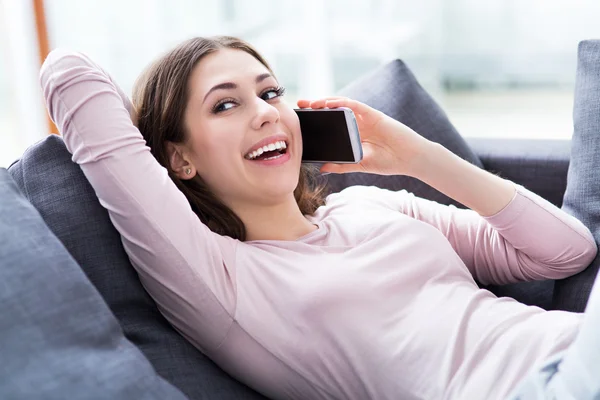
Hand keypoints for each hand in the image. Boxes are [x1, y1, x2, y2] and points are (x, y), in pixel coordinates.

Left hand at [296, 97, 431, 175]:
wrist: (410, 159)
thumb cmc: (388, 162)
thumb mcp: (360, 164)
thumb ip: (342, 165)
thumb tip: (322, 168)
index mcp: (353, 134)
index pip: (332, 124)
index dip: (317, 120)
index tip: (301, 120)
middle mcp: (357, 123)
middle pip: (333, 111)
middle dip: (316, 106)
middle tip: (300, 104)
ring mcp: (365, 118)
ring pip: (341, 104)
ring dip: (326, 101)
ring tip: (311, 103)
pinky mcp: (373, 114)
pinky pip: (354, 105)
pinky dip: (341, 102)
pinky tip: (329, 103)